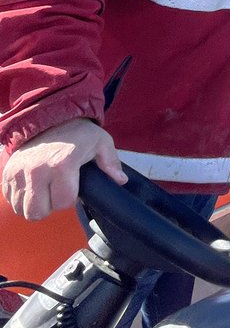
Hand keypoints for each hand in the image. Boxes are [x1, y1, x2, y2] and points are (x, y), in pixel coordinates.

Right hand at [2, 119, 126, 220]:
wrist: (47, 115)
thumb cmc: (76, 132)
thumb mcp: (100, 142)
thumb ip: (111, 163)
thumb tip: (120, 181)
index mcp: (62, 164)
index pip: (63, 203)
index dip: (71, 199)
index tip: (73, 186)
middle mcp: (37, 170)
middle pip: (37, 212)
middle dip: (50, 206)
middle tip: (57, 192)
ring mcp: (19, 172)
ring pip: (22, 209)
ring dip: (35, 204)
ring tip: (45, 189)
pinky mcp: (7, 173)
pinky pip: (11, 200)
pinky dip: (21, 198)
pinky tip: (33, 186)